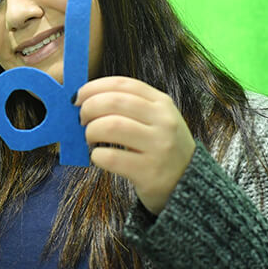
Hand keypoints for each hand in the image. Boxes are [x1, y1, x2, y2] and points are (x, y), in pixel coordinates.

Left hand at [74, 77, 195, 214]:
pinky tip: (99, 157)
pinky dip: (97, 155)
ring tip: (90, 139)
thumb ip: (128, 107)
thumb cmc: (161, 147)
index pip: (122, 84)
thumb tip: (84, 100)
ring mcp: (159, 146)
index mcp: (162, 103)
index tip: (78, 97)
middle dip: (88, 108)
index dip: (94, 87)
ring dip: (91, 131)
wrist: (189, 184)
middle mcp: (163, 121)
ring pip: (111, 126)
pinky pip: (111, 157)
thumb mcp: (156, 120)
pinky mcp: (149, 172)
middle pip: (114, 102)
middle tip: (81, 120)